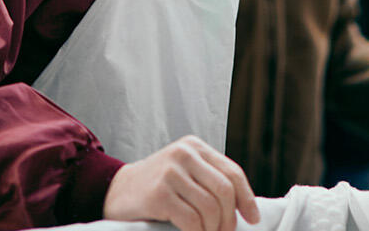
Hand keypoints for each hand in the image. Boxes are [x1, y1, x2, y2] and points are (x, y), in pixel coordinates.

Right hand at [103, 136, 260, 230]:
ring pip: (210, 208)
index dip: (247, 198)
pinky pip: (191, 221)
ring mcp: (170, 172)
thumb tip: (243, 208)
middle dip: (230, 219)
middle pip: (224, 191)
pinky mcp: (159, 194)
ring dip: (213, 230)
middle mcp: (184, 154)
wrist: (115, 191)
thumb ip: (208, 180)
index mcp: (194, 147)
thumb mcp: (184, 172)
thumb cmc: (155, 187)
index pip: (232, 172)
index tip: (253, 218)